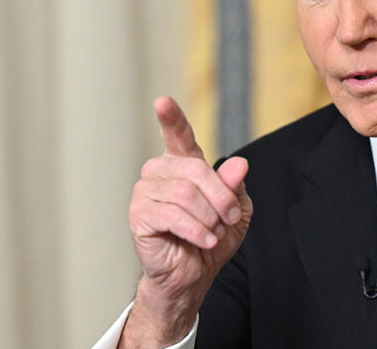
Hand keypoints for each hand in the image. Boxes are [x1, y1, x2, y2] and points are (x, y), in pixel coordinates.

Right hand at [119, 96, 251, 346]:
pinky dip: (196, 229)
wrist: (194, 274)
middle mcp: (160, 172)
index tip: (162, 102)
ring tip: (214, 233)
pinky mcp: (138, 216)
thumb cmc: (212, 237)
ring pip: (185, 193)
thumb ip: (235, 186)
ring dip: (209, 217)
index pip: (178, 136)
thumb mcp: (235, 210)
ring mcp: (145, 192)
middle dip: (221, 197)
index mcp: (182, 164)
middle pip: (196, 170)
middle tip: (230, 218)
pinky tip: (204, 240)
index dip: (172, 118)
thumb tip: (238, 164)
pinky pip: (172, 215)